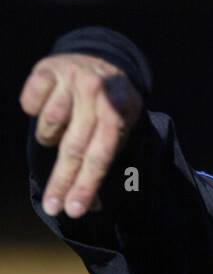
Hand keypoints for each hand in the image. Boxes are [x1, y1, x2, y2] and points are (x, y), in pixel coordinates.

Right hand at [19, 52, 142, 219]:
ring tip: (59, 132)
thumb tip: (90, 207)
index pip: (101, 155)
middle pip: (75, 147)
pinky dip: (34, 109)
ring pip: (49, 125)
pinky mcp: (47, 68)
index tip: (74, 211)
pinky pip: (30, 103)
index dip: (86, 185)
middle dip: (63, 181)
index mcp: (120, 110)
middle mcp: (97, 91)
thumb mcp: (119, 132)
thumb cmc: (108, 109)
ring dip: (49, 137)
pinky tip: (47, 104)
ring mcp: (72, 76)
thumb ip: (103, 164)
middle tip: (52, 208)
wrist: (98, 62)